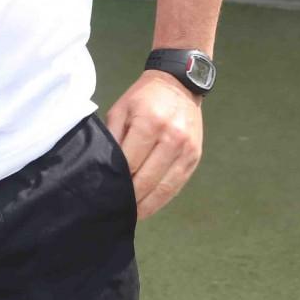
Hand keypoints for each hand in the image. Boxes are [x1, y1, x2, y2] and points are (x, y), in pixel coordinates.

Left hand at [105, 70, 203, 219]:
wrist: (179, 84)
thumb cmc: (143, 98)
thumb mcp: (121, 110)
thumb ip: (113, 139)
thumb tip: (105, 169)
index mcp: (149, 123)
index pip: (130, 163)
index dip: (117, 181)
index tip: (104, 194)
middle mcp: (171, 137)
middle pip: (147, 179)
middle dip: (130, 197)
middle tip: (114, 209)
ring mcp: (186, 149)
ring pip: (164, 188)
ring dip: (146, 205)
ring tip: (129, 214)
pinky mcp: (195, 158)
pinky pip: (177, 186)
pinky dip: (161, 200)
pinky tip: (147, 207)